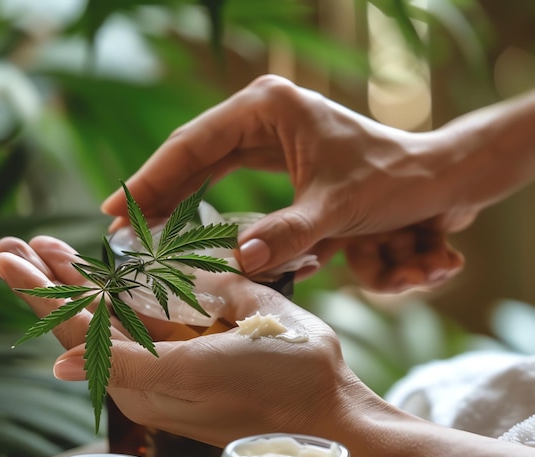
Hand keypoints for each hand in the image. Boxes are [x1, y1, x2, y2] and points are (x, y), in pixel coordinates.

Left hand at [0, 235, 366, 447]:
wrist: (329, 422)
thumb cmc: (296, 376)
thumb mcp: (224, 347)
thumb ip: (137, 352)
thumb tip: (63, 362)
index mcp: (155, 374)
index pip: (81, 326)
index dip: (43, 288)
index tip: (8, 257)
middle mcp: (147, 388)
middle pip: (80, 331)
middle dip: (44, 286)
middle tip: (9, 249)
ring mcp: (161, 391)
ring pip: (102, 338)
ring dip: (72, 296)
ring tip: (45, 258)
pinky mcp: (178, 389)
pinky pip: (133, 348)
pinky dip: (108, 316)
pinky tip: (94, 291)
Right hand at [101, 74, 472, 291]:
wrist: (427, 179)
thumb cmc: (391, 180)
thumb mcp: (339, 206)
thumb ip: (290, 233)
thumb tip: (241, 261)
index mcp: (268, 108)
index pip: (193, 145)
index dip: (152, 179)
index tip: (118, 208)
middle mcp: (261, 114)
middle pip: (190, 152)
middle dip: (154, 189)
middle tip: (118, 226)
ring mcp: (265, 132)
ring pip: (202, 164)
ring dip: (171, 195)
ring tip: (139, 227)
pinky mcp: (272, 154)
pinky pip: (222, 175)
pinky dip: (199, 198)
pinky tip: (178, 220)